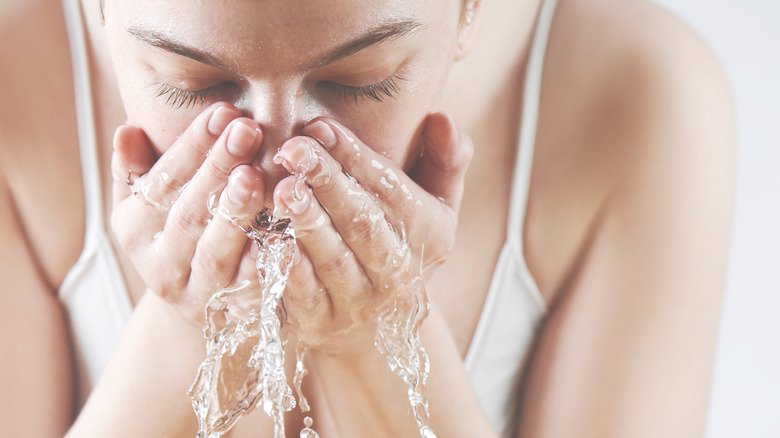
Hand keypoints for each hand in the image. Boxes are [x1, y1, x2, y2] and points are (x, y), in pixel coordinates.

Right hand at [110, 103, 267, 322]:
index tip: (222, 113)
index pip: (163, 182)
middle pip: (189, 215)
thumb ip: (134, 169)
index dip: (192, 146)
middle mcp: (160, 266)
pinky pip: (253, 283)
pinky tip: (285, 226)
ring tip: (256, 175)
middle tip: (246, 131)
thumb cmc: (176, 235)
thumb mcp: (144, 205)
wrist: (196, 309)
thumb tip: (128, 129)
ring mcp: (197, 293)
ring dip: (237, 213)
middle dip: (217, 170)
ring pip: (216, 252)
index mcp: (134, 230)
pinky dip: (268, 256)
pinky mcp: (234, 312)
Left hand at [272, 113, 472, 354]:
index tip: (319, 126)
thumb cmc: (399, 245)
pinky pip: (303, 294)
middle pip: (362, 223)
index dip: (355, 156)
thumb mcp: (437, 206)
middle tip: (293, 149)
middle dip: (328, 182)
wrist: (377, 329)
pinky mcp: (322, 324)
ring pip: (333, 259)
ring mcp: (359, 303)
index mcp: (429, 236)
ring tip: (282, 187)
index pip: (390, 190)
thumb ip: (445, 159)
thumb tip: (442, 118)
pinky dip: (286, 266)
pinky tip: (266, 236)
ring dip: (307, 222)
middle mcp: (398, 272)